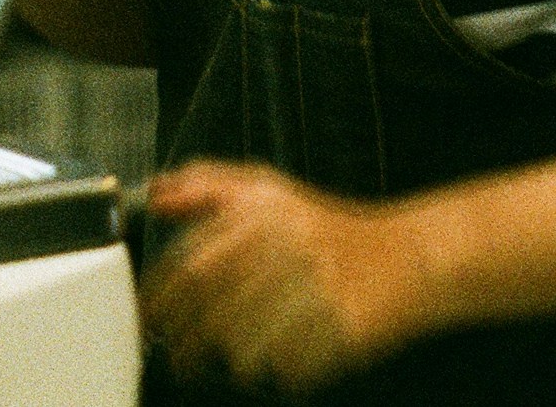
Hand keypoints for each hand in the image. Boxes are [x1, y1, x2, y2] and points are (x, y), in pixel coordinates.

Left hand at [140, 162, 436, 393]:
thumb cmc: (327, 229)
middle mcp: (289, 246)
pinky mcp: (342, 328)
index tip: (147, 317)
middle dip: (185, 341)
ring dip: (231, 359)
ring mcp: (318, 289)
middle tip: (176, 355)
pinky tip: (282, 356)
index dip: (160, 297)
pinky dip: (277, 370)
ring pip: (245, 347)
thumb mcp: (267, 189)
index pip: (192, 263)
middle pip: (212, 312)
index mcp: (264, 213)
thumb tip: (154, 193)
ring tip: (233, 354)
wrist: (407, 258)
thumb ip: (206, 184)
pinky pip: (287, 368)